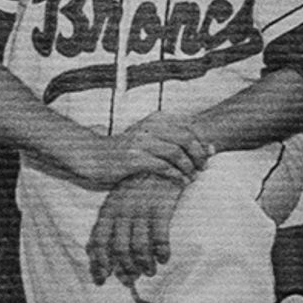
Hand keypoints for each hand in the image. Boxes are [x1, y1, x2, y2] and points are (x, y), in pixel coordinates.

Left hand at [87, 173, 182, 287]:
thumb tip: (104, 250)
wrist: (164, 159)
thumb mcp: (119, 198)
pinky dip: (161, 250)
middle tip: (131, 279)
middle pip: (119, 248)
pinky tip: (165, 258)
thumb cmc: (140, 182)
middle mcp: (122, 211)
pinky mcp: (161, 206)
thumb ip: (112, 221)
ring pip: (138, 246)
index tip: (101, 279)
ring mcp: (142, 209)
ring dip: (144, 263)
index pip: (99, 241)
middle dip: (125, 268)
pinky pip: (159, 235)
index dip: (99, 263)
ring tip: (150, 271)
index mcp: (109, 209)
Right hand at [105, 113, 222, 184]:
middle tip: (203, 168)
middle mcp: (149, 127)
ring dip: (189, 167)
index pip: (189, 127)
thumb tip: (209, 148)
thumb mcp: (150, 139)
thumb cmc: (126, 150)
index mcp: (156, 119)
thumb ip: (175, 140)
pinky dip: (177, 175)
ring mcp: (141, 141)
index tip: (208, 156)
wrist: (93, 157)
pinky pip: (164, 166)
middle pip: (187, 138)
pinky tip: (181, 182)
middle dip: (199, 155)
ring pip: (177, 153)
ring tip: (193, 177)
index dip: (202, 142)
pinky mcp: (134, 158)